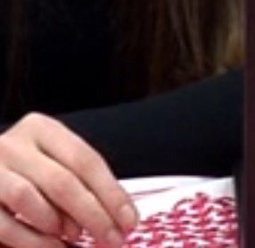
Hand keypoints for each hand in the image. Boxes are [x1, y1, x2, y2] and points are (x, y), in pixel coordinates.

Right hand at [0, 114, 136, 246]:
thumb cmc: (21, 170)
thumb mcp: (50, 162)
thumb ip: (78, 181)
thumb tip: (118, 216)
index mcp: (41, 129)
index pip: (85, 160)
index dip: (111, 193)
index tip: (130, 220)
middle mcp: (13, 145)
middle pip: (63, 181)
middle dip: (94, 214)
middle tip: (113, 239)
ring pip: (30, 199)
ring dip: (60, 224)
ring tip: (78, 238)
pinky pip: (5, 225)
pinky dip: (32, 241)